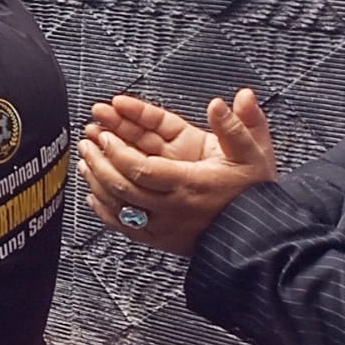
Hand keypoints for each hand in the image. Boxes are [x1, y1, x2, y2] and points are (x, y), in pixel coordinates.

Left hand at [78, 88, 277, 255]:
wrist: (260, 238)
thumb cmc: (254, 196)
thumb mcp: (253, 155)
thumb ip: (237, 126)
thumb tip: (221, 103)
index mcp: (190, 185)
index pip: (141, 169)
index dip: (117, 151)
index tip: (104, 135)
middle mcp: (172, 208)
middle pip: (121, 187)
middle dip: (99, 162)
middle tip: (87, 143)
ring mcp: (164, 227)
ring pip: (118, 207)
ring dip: (96, 183)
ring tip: (85, 161)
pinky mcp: (160, 240)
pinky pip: (124, 228)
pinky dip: (104, 211)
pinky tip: (93, 196)